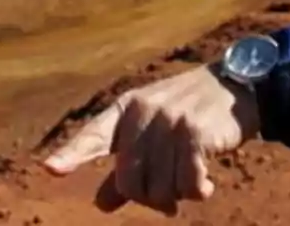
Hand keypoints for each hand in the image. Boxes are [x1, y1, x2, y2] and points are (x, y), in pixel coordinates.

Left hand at [42, 64, 260, 215]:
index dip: (72, 153)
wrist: (239, 86)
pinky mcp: (194, 132)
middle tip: (168, 202)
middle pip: (129, 181)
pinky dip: (197, 192)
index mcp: (128, 108)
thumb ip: (128, 165)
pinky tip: (206, 186)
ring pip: (159, 187)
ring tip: (193, 184)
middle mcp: (144, 111)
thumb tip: (101, 204)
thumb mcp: (156, 130)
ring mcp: (169, 120)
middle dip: (149, 199)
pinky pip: (186, 183)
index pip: (94, 134)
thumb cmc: (193, 110)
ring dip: (178, 195)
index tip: (50, 169)